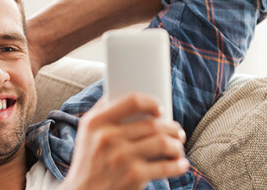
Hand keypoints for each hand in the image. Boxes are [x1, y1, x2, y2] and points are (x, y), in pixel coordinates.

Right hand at [60, 94, 188, 189]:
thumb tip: (118, 90)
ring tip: (178, 147)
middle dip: (172, 127)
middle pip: (153, 124)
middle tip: (178, 132)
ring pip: (163, 143)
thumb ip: (101, 110)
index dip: (151, 102)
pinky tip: (181, 164)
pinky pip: (165, 166)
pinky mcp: (133, 176)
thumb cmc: (88, 161)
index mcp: (96, 122)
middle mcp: (108, 137)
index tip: (160, 109)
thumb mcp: (86, 132)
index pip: (132, 101)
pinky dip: (178, 165)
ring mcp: (122, 157)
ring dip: (177, 145)